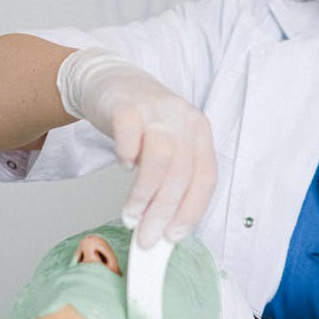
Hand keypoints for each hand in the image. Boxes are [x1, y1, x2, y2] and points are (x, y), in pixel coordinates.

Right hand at [57, 47, 216, 246]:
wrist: (112, 81)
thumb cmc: (143, 122)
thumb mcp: (167, 146)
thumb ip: (170, 181)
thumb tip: (163, 229)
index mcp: (200, 133)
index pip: (206, 178)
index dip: (192, 211)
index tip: (173, 237)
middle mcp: (184, 119)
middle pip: (182, 173)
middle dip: (163, 212)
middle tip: (146, 237)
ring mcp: (156, 110)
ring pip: (160, 158)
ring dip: (144, 194)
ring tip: (131, 214)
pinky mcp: (126, 105)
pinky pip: (130, 132)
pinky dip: (127, 155)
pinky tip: (123, 167)